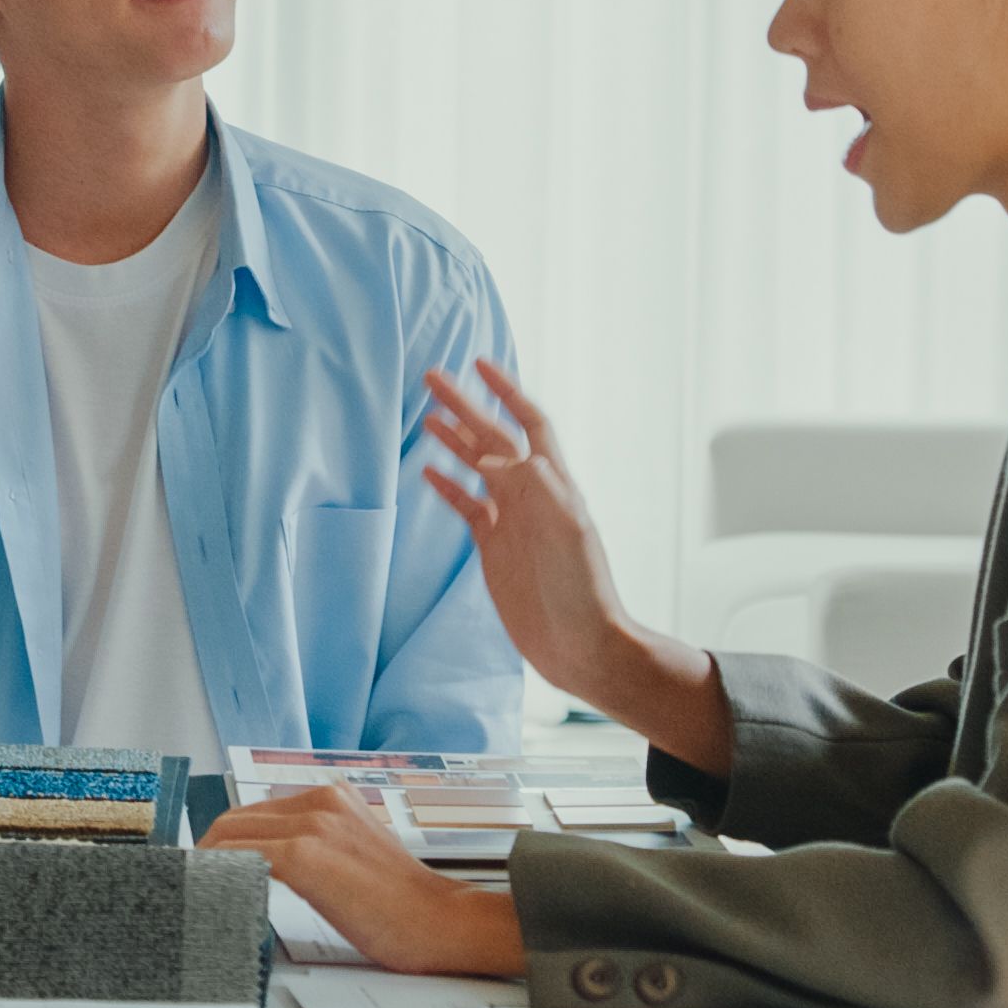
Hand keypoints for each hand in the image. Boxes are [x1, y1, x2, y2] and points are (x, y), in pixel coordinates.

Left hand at [202, 790, 525, 977]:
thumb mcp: (356, 855)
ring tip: (198, 896)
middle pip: (234, 819)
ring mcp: (313, 825)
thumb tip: (268, 861)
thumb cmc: (403, 905)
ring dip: (207, 865)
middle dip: (207, 853)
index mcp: (332, 798)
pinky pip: (241, 858)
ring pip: (231, 835)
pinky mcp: (306, 855)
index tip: (210, 870)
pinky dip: (220, 875)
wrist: (442, 923)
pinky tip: (216, 898)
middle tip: (195, 887)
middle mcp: (321, 801)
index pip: (255, 812)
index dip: (225, 843)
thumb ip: (317, 845)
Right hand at [419, 360, 728, 767]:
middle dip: (465, 406)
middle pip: (493, 438)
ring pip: (477, 467)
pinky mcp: (493, 547)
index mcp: (554, 484)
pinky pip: (467, 506)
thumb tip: (493, 455)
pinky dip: (447, 486)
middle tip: (431, 378)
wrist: (580, 644)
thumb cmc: (582, 590)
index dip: (506, 392)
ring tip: (426, 415)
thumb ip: (534, 488)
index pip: (529, 423)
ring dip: (454, 439)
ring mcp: (511, 520)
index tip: (480, 364)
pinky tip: (427, 470)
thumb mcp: (566, 531)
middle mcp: (531, 495)